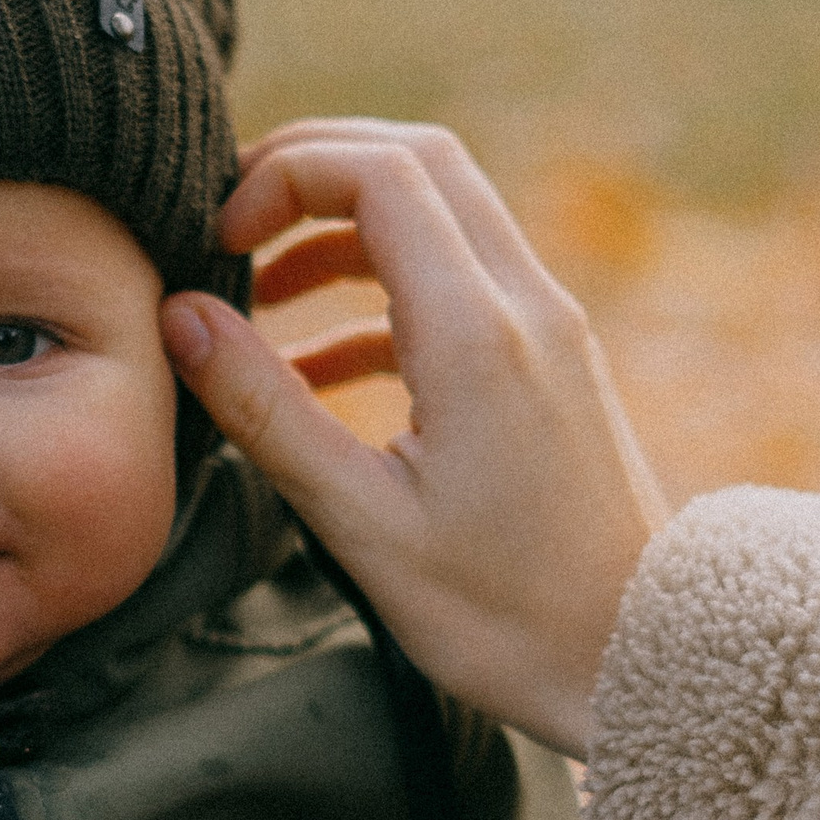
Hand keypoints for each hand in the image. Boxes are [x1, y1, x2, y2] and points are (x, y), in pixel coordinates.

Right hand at [158, 118, 665, 753]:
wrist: (639, 659)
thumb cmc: (504, 614)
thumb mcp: (361, 522)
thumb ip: (266, 409)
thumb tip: (180, 315)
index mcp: (476, 335)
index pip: (381, 172)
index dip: (286, 175)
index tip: (219, 239)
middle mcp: (525, 305)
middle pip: (418, 160)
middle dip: (313, 168)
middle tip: (230, 223)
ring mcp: (549, 328)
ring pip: (444, 213)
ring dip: (346, 229)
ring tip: (260, 292)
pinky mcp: (552, 362)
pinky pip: (461, 282)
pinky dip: (383, 292)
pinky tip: (319, 364)